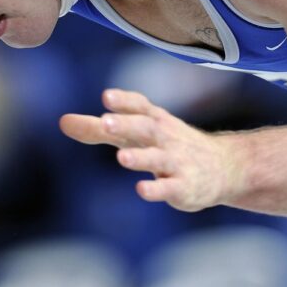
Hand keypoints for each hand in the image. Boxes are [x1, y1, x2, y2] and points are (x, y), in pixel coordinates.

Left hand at [59, 89, 243, 212]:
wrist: (223, 168)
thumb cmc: (167, 144)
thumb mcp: (133, 133)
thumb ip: (97, 129)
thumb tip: (62, 122)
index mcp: (152, 120)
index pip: (140, 106)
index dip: (125, 101)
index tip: (107, 96)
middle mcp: (164, 138)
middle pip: (145, 128)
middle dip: (127, 124)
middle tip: (106, 121)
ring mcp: (176, 162)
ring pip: (158, 158)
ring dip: (141, 157)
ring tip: (121, 158)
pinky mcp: (184, 187)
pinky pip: (170, 188)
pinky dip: (157, 189)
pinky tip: (141, 190)